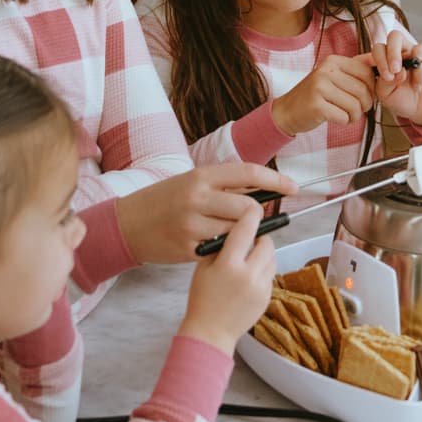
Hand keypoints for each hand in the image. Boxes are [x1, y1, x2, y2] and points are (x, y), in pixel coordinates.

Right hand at [115, 162, 294, 263]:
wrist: (127, 225)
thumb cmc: (164, 200)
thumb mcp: (191, 182)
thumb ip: (224, 186)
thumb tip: (263, 190)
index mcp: (201, 176)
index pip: (248, 172)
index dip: (275, 179)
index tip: (294, 187)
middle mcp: (198, 197)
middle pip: (248, 207)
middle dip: (256, 216)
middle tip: (253, 220)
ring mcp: (193, 225)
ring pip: (237, 232)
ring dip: (241, 235)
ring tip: (229, 233)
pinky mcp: (189, 249)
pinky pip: (220, 250)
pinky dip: (224, 249)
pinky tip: (213, 245)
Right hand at [178, 205, 276, 354]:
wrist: (210, 333)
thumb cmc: (202, 299)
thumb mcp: (203, 268)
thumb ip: (220, 247)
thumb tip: (235, 227)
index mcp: (228, 264)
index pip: (246, 229)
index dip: (251, 214)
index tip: (253, 208)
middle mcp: (248, 274)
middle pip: (265, 242)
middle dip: (259, 237)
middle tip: (249, 239)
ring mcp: (261, 287)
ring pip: (272, 257)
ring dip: (263, 253)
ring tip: (248, 259)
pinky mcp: (267, 297)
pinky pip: (271, 274)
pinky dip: (263, 270)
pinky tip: (249, 276)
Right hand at [270, 54, 375, 136]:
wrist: (288, 110)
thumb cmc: (316, 95)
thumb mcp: (333, 76)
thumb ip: (355, 70)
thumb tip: (380, 62)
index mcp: (333, 61)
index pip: (366, 72)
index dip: (372, 88)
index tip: (366, 96)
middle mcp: (325, 71)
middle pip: (363, 90)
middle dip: (365, 105)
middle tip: (357, 110)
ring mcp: (319, 87)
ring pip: (355, 105)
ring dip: (355, 115)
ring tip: (347, 115)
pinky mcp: (316, 105)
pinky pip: (344, 116)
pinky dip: (345, 121)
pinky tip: (337, 119)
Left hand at [369, 33, 421, 126]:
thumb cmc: (402, 100)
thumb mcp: (386, 94)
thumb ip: (383, 80)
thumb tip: (394, 70)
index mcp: (387, 58)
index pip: (379, 48)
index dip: (381, 59)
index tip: (387, 77)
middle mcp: (403, 51)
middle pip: (395, 36)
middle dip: (394, 52)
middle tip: (396, 70)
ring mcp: (421, 53)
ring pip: (418, 49)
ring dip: (416, 72)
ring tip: (416, 87)